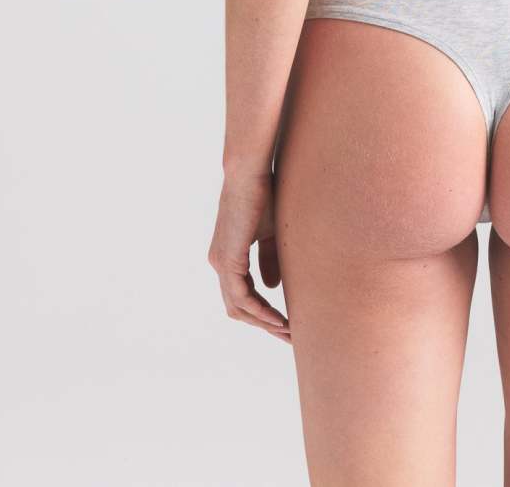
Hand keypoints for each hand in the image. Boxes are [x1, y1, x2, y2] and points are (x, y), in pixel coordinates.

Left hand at [208, 172, 290, 343]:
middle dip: (264, 324)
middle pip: (239, 308)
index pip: (243, 296)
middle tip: (289, 336)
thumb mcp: (271, 233)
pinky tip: (278, 318)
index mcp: (228, 257)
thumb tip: (273, 287)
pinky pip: (241, 297)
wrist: (250, 172)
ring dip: (264, 322)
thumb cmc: (264, 194)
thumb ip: (270, 260)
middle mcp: (219, 264)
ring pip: (239, 308)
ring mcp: (220, 263)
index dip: (264, 312)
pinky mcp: (227, 260)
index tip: (287, 323)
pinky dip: (260, 311)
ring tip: (288, 331)